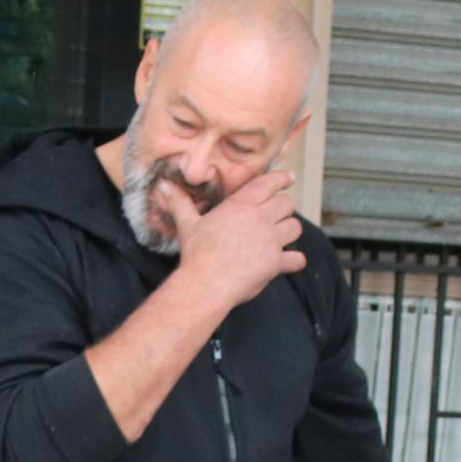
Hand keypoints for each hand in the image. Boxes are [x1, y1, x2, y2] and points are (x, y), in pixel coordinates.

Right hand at [159, 168, 307, 313]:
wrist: (205, 283)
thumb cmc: (196, 254)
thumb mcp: (188, 225)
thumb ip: (180, 204)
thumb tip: (164, 187)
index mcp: (241, 205)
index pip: (269, 183)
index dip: (281, 179)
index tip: (288, 178)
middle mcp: (260, 218)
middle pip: (286, 204)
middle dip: (284, 208)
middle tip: (277, 214)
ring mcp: (271, 241)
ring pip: (295, 227)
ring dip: (289, 231)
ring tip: (281, 237)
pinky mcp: (275, 263)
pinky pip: (296, 258)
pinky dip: (294, 261)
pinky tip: (289, 262)